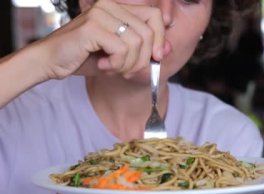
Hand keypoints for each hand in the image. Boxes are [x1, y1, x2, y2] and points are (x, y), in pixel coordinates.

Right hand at [35, 0, 164, 79]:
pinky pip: (122, 49)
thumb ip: (143, 52)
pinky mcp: (92, 27)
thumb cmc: (85, 58)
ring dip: (128, 64)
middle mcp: (110, 6)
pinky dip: (116, 64)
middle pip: (148, 33)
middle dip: (143, 60)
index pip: (154, 16)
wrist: (51, 61)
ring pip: (137, 43)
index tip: (156, 57)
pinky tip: (103, 65)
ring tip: (112, 68)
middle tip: (127, 71)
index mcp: (118, 8)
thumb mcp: (120, 56)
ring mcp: (101, 14)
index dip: (160, 38)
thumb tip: (167, 49)